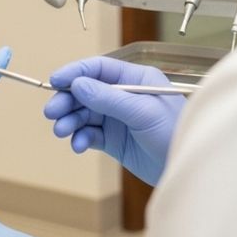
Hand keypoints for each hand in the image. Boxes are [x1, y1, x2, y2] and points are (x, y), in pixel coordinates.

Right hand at [43, 57, 185, 185]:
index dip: (75, 72)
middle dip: (67, 100)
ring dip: (70, 121)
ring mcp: (118, 118)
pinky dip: (80, 138)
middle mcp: (123, 96)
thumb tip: (77, 84)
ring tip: (61, 131)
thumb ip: (109, 98)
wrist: (184, 168)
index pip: (99, 69)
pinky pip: (90, 134)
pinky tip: (79, 145)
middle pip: (86, 91)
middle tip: (51, 112)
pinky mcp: (114, 140)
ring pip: (84, 113)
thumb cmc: (174, 133)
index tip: (55, 81)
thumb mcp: (143, 112)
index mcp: (135, 79)